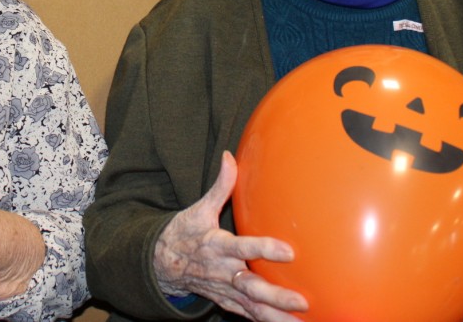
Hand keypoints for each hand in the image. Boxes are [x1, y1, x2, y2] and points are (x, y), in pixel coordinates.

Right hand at [153, 151, 306, 320]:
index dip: (265, 249)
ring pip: (252, 307)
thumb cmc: (185, 233)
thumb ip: (220, 185)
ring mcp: (225, 289)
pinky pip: (248, 315)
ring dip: (276, 316)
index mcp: (216, 245)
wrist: (161, 264)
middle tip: (301, 300)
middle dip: (276, 295)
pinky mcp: (227, 301)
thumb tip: (230, 156)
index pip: (243, 247)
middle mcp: (222, 271)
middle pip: (251, 286)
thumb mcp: (199, 208)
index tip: (288, 251)